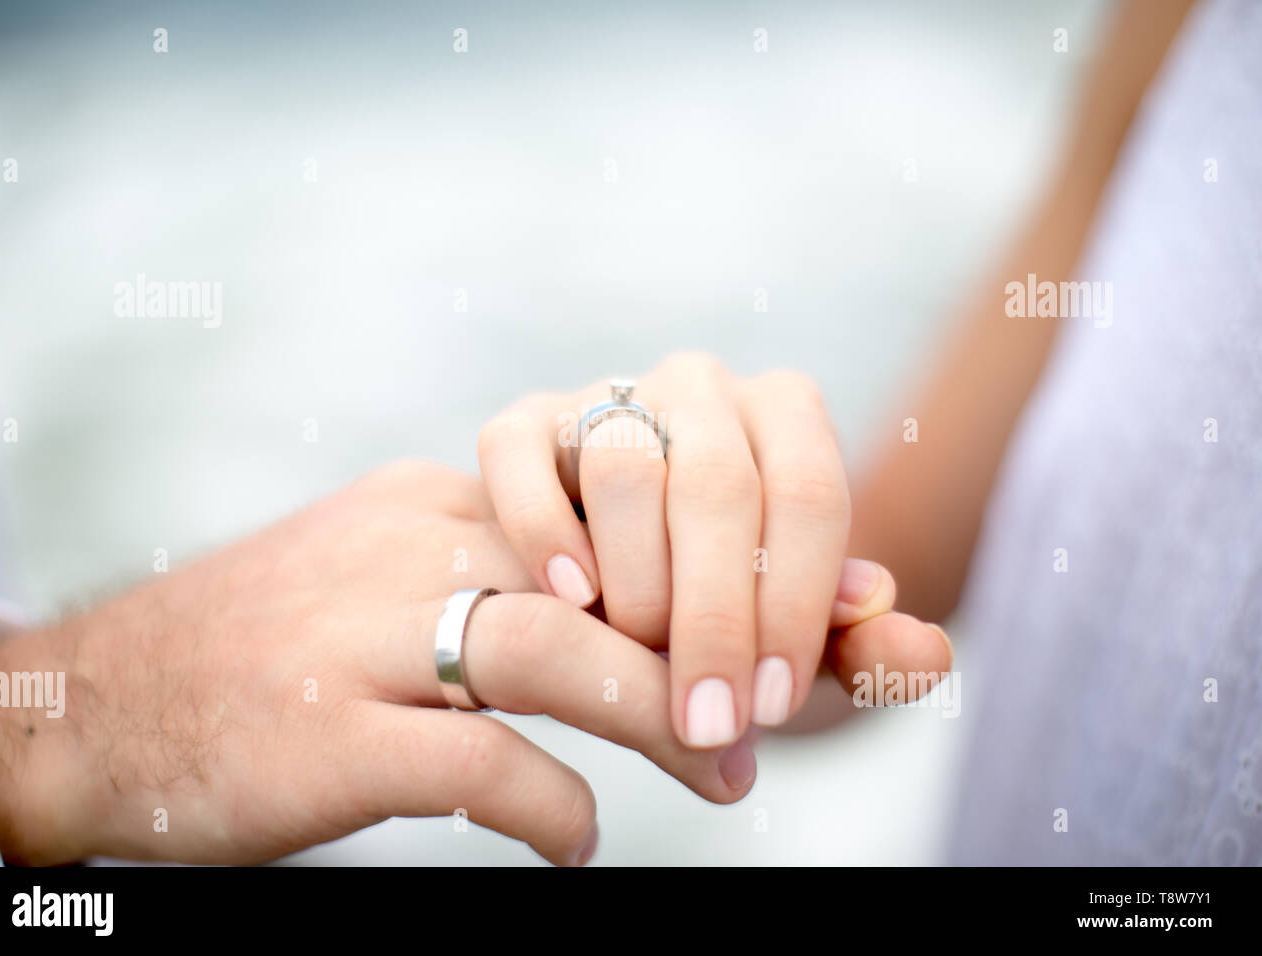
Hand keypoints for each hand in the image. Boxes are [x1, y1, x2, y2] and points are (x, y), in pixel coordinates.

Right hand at [0, 462, 756, 866]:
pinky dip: (550, 804)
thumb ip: (493, 568)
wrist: (97, 704)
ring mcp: (367, 637)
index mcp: (436, 503)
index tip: (801, 603)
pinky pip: (475, 761)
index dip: (713, 557)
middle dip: (714, 634)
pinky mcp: (330, 734)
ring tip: (732, 776)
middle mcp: (410, 549)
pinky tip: (581, 839)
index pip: (606, 509)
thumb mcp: (384, 570)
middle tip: (787, 705)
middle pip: (601, 572)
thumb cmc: (268, 646)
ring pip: (554, 652)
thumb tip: (615, 600)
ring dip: (659, 717)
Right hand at [478, 353, 951, 747]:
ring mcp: (610, 395)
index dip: (798, 606)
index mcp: (787, 416)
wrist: (617, 568)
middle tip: (708, 717)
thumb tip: (929, 657)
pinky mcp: (525, 422)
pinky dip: (542, 524)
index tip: (773, 708)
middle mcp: (703, 388)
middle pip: (719, 484)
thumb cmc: (723, 604)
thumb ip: (859, 644)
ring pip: (625, 466)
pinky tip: (569, 596)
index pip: (811, 493)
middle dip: (716, 615)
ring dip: (636, 578)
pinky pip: (522, 452)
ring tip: (639, 657)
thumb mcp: (793, 631)